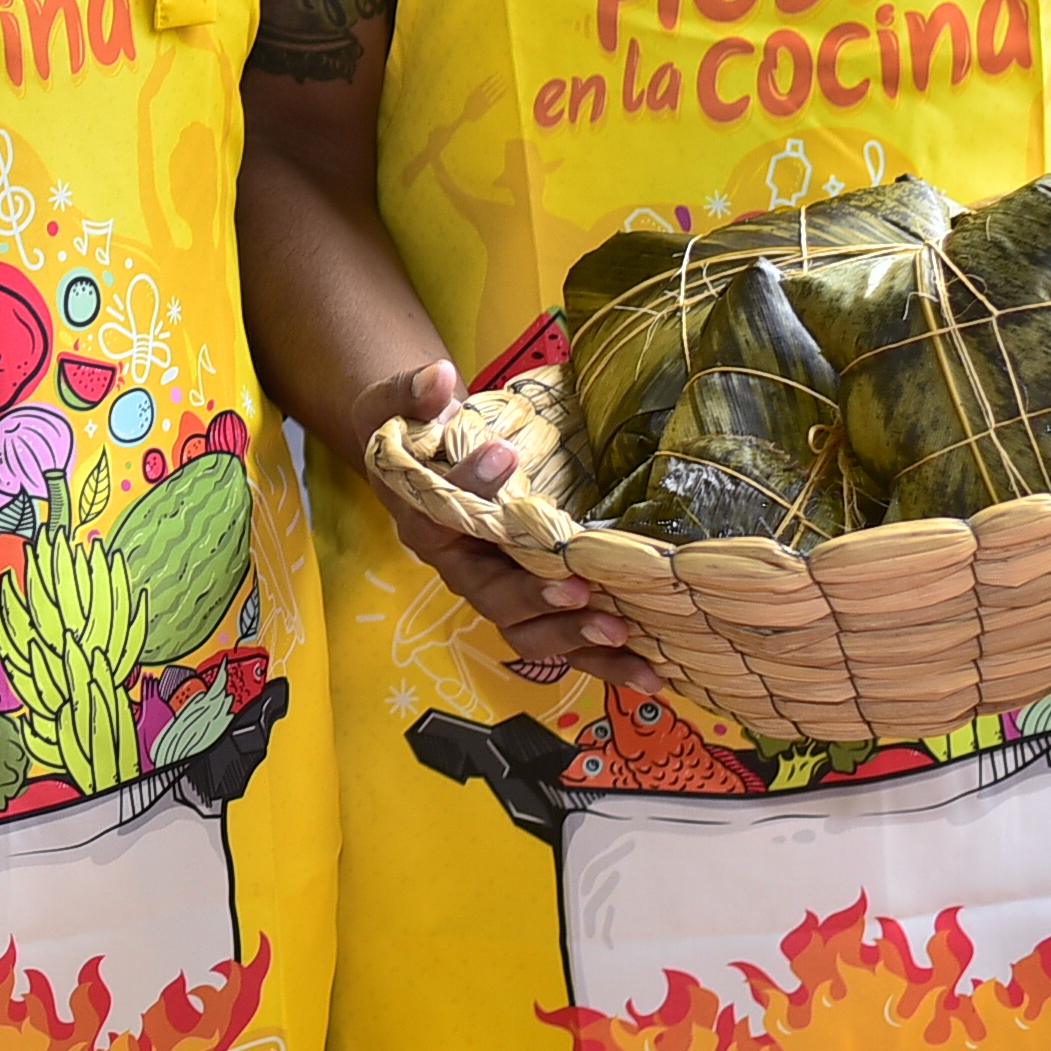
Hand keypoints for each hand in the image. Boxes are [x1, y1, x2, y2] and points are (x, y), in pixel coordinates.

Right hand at [354, 359, 655, 690]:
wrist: (427, 463)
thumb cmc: (415, 435)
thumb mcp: (399, 404)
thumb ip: (414, 392)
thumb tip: (440, 377)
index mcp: (425, 520)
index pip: (440, 515)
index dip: (470, 488)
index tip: (504, 453)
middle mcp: (461, 566)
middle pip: (490, 595)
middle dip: (533, 594)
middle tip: (573, 585)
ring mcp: (499, 590)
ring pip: (528, 631)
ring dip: (573, 636)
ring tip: (617, 631)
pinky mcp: (535, 604)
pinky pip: (566, 643)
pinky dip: (604, 663)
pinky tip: (650, 672)